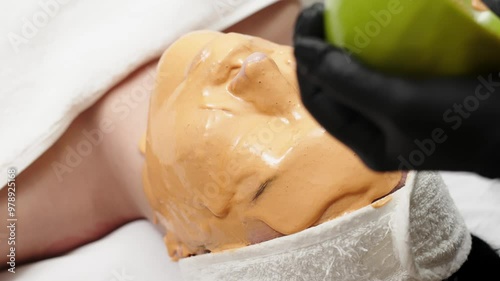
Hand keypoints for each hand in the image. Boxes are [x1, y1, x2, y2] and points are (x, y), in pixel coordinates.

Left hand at [293, 3, 499, 177]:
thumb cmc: (463, 121)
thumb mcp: (401, 105)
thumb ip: (351, 83)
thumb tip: (307, 53)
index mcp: (364, 143)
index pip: (317, 100)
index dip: (305, 61)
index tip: (307, 22)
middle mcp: (373, 130)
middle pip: (330, 87)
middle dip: (316, 50)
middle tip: (317, 11)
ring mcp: (392, 111)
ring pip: (351, 76)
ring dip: (338, 45)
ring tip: (333, 14)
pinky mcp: (410, 92)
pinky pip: (377, 67)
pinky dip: (367, 46)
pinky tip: (367, 25)